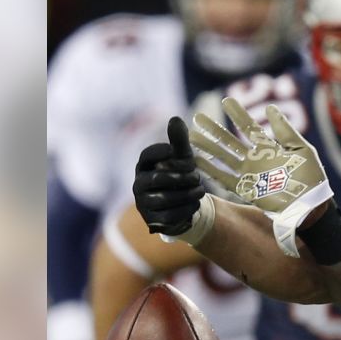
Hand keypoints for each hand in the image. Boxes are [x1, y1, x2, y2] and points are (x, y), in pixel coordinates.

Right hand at [133, 117, 204, 235]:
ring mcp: (143, 203)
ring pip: (165, 199)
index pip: (147, 155)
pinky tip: (195, 204)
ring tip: (200, 190)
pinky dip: (187, 209)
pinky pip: (170, 216)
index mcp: (144, 165)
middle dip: (182, 177)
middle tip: (197, 177)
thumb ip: (179, 140)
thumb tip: (175, 119)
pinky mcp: (152, 220)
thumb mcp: (183, 158)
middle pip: (158, 179)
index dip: (161, 152)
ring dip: (188, 194)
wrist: (183, 206)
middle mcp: (139, 184)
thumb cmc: (181, 176)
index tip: (177, 152)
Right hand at [190, 97, 333, 255]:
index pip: (250, 128)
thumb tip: (271, 108)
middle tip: (197, 117)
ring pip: (224, 157)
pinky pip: (224, 178)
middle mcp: (256, 160)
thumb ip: (285, 131)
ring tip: (191, 136)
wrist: (311, 205)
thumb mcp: (302, 149)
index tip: (226, 100)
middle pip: (230, 141)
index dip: (238, 114)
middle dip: (214, 130)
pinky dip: (210, 169)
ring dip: (208, 147)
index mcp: (269, 148)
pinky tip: (196, 160)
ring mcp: (249, 174)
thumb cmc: (311, 178)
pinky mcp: (246, 189)